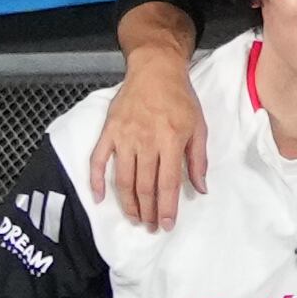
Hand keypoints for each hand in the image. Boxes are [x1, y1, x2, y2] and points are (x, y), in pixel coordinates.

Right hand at [92, 61, 206, 226]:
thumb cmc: (180, 99)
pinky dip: (96, 180)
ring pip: (123, 179)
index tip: (167, 225)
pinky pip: (97, 160)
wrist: (155, 70)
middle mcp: (146, 142)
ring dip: (128, 203)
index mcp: (171, 141)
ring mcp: (124, 137)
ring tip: (135, 218)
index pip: (168, 183)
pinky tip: (99, 198)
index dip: (167, 207)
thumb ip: (198, 159)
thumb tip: (200, 188)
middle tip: (152, 227)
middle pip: (144, 186)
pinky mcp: (108, 132)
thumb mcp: (199, 127)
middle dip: (149, 211)